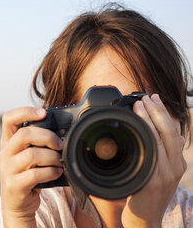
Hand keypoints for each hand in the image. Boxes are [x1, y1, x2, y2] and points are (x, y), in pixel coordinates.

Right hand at [0, 107, 62, 227]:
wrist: (18, 203)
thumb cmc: (28, 173)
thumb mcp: (28, 155)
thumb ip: (38, 142)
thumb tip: (63, 132)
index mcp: (8, 141)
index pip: (9, 118)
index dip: (25, 112)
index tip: (43, 113)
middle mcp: (5, 153)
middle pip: (24, 134)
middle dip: (47, 137)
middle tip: (60, 144)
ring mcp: (7, 169)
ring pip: (32, 155)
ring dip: (52, 157)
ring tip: (60, 161)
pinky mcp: (14, 185)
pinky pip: (35, 174)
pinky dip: (50, 172)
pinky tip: (57, 172)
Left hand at [121, 94, 186, 226]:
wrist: (146, 220)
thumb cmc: (151, 195)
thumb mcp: (165, 173)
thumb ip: (170, 154)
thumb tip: (179, 136)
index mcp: (178, 164)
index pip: (173, 132)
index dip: (164, 113)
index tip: (154, 98)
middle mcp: (174, 168)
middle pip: (168, 133)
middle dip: (156, 112)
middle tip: (144, 98)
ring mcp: (162, 175)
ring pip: (157, 140)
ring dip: (147, 120)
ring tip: (137, 106)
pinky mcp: (149, 182)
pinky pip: (147, 155)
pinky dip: (142, 138)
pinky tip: (135, 128)